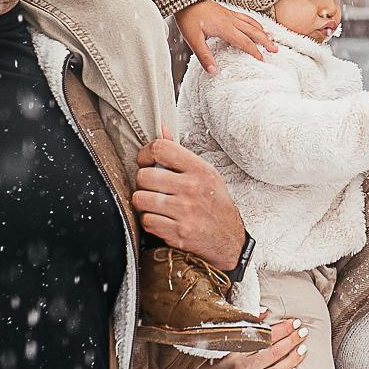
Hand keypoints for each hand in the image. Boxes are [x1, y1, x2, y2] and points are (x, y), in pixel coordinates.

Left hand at [133, 128, 247, 268]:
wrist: (228, 238)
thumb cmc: (215, 203)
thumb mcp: (205, 173)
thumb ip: (180, 153)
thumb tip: (162, 130)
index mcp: (199, 169)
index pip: (160, 149)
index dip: (145, 154)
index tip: (146, 161)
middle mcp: (191, 188)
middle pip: (144, 175)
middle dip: (143, 182)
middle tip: (151, 187)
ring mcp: (184, 211)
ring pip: (140, 199)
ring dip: (144, 202)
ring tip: (154, 204)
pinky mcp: (178, 232)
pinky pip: (147, 221)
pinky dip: (150, 221)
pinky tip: (160, 219)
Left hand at [176, 0, 273, 71]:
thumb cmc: (188, 18)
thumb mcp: (193, 39)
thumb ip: (204, 56)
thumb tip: (213, 71)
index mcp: (225, 28)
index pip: (244, 42)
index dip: (254, 51)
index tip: (262, 60)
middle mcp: (231, 20)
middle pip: (253, 31)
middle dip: (265, 41)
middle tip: (276, 50)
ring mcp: (230, 14)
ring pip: (251, 23)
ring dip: (263, 31)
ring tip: (272, 38)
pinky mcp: (227, 11)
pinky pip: (245, 17)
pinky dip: (254, 22)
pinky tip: (256, 25)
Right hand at [200, 318, 305, 368]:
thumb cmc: (219, 352)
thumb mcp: (229, 334)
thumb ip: (247, 323)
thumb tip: (266, 311)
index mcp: (233, 352)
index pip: (264, 338)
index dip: (282, 329)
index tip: (294, 322)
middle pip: (273, 354)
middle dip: (291, 341)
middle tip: (302, 332)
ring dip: (293, 360)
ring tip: (302, 349)